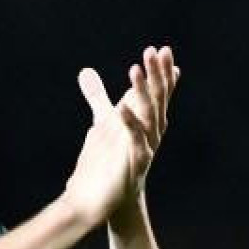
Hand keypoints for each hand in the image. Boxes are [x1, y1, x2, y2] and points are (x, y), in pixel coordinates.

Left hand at [62, 46, 179, 227]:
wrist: (101, 199)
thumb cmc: (107, 159)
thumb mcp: (102, 122)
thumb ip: (97, 96)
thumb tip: (85, 70)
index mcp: (146, 122)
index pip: (156, 92)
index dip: (160, 72)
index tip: (163, 49)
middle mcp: (151, 133)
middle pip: (157, 99)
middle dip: (156, 74)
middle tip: (155, 50)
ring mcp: (145, 147)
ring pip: (149, 116)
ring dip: (143, 92)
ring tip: (135, 69)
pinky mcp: (135, 163)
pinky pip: (135, 140)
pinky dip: (130, 124)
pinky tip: (123, 108)